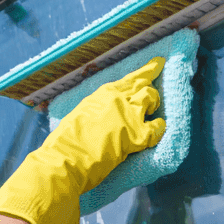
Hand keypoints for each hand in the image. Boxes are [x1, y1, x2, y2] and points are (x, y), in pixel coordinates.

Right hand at [0, 57, 165, 223]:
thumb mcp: (78, 116)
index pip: (130, 79)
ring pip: (152, 100)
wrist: (64, 159)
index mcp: (101, 94)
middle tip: (154, 99)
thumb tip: (102, 117)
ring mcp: (129, 115)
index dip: (147, 71)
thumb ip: (95, 112)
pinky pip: (157, 128)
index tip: (158, 64)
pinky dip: (159, 129)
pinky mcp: (137, 135)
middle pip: (144, 87)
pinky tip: (156, 132)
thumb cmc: (64, 143)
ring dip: (155, 107)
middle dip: (151, 91)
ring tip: (154, 116)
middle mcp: (117, 99)